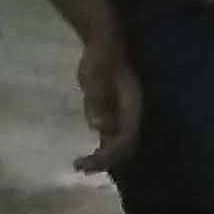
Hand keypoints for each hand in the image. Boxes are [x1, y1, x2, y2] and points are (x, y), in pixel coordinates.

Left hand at [77, 36, 143, 168]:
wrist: (104, 46)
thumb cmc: (101, 57)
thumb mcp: (96, 74)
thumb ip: (98, 98)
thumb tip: (98, 126)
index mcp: (133, 106)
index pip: (126, 138)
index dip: (111, 153)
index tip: (90, 161)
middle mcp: (131, 115)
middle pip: (124, 146)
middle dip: (105, 160)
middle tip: (81, 167)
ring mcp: (123, 117)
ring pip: (117, 145)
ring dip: (101, 159)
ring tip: (80, 165)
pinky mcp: (112, 116)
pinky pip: (109, 139)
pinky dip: (99, 151)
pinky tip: (85, 157)